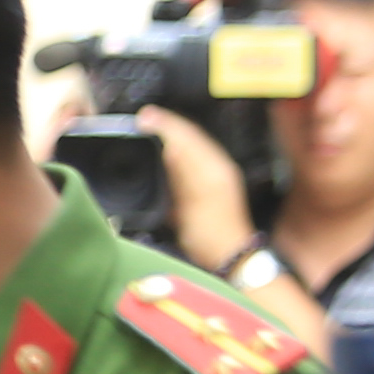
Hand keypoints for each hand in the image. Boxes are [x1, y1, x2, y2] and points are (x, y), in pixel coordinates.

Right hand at [141, 103, 257, 276]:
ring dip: (171, 135)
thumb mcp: (192, 201)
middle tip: (144, 117)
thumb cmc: (210, 234)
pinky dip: (178, 150)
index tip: (144, 117)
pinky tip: (165, 152)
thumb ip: (181, 171)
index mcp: (213, 166)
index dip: (165, 124)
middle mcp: (215, 166)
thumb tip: (168, 144)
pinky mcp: (210, 186)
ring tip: (150, 127)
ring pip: (191, 146)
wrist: (229, 256)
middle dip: (167, 125)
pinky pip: (193, 159)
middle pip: (190, 137)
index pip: (187, 135)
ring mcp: (214, 175)